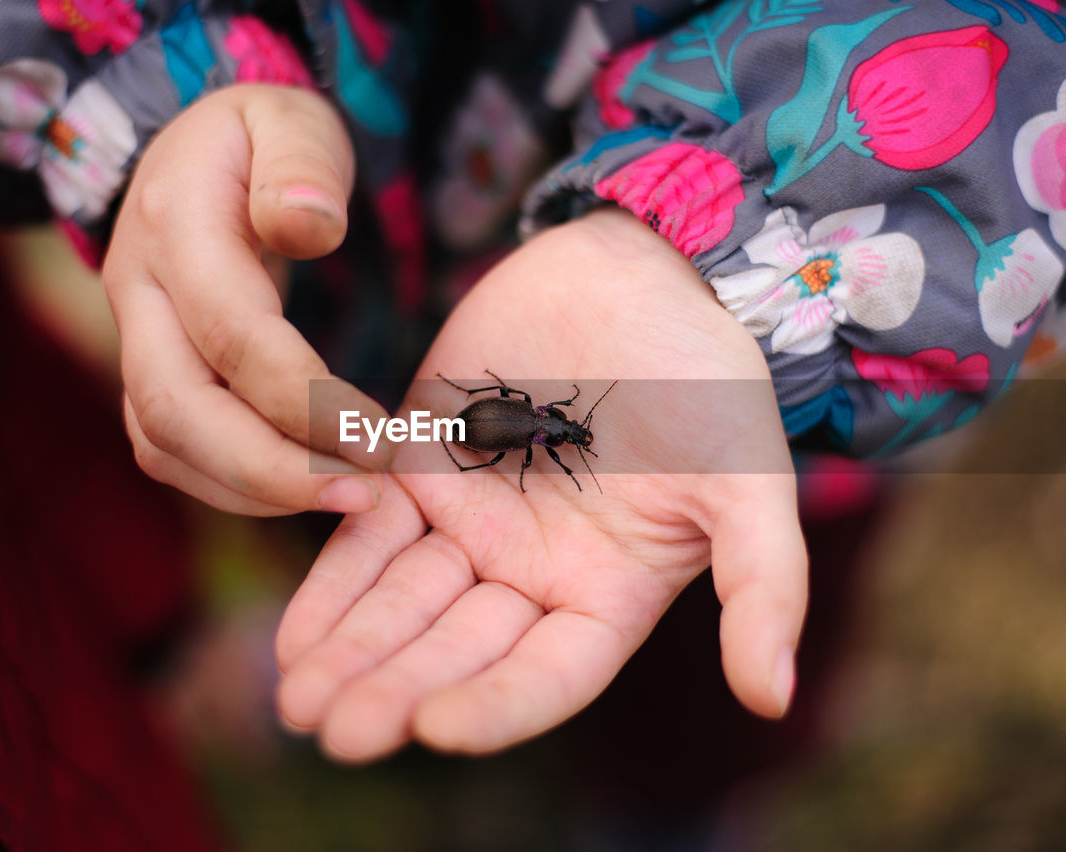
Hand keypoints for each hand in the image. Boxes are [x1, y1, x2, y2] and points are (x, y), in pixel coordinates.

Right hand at [103, 84, 388, 514]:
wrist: (195, 156)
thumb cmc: (262, 139)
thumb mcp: (291, 120)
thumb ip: (301, 165)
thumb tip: (309, 225)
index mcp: (175, 227)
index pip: (233, 335)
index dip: (305, 401)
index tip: (381, 442)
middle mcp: (138, 292)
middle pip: (176, 411)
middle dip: (271, 469)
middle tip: (367, 496)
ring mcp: (134, 340)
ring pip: (165, 444)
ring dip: (256, 490)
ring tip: (351, 500)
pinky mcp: (149, 375)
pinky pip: (173, 452)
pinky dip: (236, 487)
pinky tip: (309, 488)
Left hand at [275, 208, 807, 760]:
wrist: (638, 277)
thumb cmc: (707, 384)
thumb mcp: (747, 482)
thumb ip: (762, 585)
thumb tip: (773, 701)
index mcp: (604, 597)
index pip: (546, 673)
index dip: (495, 704)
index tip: (435, 727)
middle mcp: (528, 575)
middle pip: (455, 649)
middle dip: (395, 689)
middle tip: (335, 733)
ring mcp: (469, 524)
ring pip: (400, 602)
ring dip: (349, 650)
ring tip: (297, 698)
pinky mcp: (419, 468)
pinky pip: (367, 533)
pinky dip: (332, 578)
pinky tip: (292, 633)